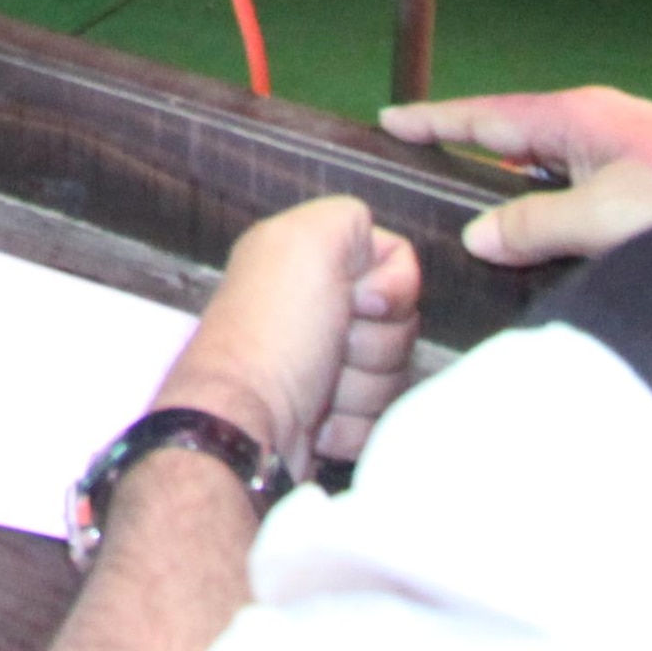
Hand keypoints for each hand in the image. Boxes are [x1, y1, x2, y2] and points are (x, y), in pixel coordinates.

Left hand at [153, 196, 422, 476]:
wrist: (248, 430)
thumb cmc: (274, 336)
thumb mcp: (306, 243)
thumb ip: (349, 221)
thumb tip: (379, 260)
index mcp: (307, 261)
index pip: (397, 263)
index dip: (390, 289)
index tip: (358, 302)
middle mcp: (314, 310)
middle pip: (403, 325)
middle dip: (375, 344)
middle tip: (333, 349)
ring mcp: (325, 369)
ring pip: (395, 376)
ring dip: (363, 388)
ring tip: (317, 391)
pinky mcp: (331, 421)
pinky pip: (380, 421)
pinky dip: (354, 426)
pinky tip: (317, 424)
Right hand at [381, 86, 651, 266]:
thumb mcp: (606, 219)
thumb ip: (536, 224)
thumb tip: (481, 235)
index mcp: (581, 118)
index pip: (487, 115)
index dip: (436, 121)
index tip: (392, 121)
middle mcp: (604, 126)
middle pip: (516, 138)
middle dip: (469, 153)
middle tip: (421, 169)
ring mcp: (632, 152)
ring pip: (552, 169)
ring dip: (516, 191)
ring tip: (478, 219)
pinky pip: (582, 190)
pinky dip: (554, 209)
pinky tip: (554, 241)